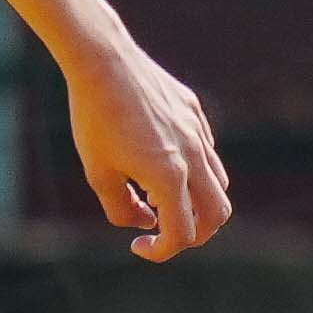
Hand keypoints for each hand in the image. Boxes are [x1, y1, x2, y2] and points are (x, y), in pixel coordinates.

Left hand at [66, 38, 232, 261]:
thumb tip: (145, 222)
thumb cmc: (94, 119)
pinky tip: (157, 161)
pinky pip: (206, 152)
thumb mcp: (98, 174)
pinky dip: (192, 171)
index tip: (138, 245)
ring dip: (195, 201)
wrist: (102, 61)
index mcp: (169, 177)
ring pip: (218, 183)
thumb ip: (121, 209)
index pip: (182, 234)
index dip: (161, 251)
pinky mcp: (194, 112)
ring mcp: (198, 132)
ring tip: (152, 194)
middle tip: (162, 232)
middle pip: (217, 215)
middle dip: (194, 234)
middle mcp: (193, 156)